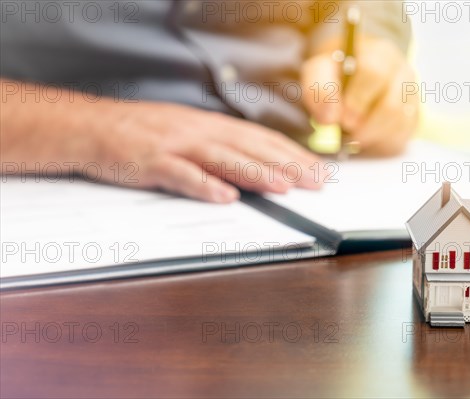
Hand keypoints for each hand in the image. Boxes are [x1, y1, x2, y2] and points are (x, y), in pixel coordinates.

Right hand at [92, 102, 325, 202]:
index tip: (316, 169)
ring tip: (284, 186)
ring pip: (224, 159)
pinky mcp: (153, 162)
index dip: (291, 154)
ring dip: (256, 173)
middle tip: (316, 181)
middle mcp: (200, 132)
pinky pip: (182, 175)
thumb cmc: (143, 133)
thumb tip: (254, 163)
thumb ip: (219, 146)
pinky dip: (204, 186)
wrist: (94, 127)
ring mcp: (177, 146)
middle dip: (287, 165)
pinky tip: (226, 196)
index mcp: (211, 126)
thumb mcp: (187, 131)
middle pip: (251, 148)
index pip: (261, 139)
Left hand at [301, 36, 418, 155]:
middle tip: (348, 133)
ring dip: (372, 136)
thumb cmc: (335, 73)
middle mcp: (401, 72)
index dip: (357, 100)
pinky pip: (402, 136)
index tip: (343, 119)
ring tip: (353, 135)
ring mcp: (411, 95)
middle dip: (366, 126)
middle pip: (391, 106)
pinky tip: (366, 136)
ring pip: (398, 124)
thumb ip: (320, 91)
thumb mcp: (319, 73)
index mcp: (378, 54)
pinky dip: (380, 142)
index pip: (373, 74)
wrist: (352, 74)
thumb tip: (330, 118)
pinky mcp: (413, 116)